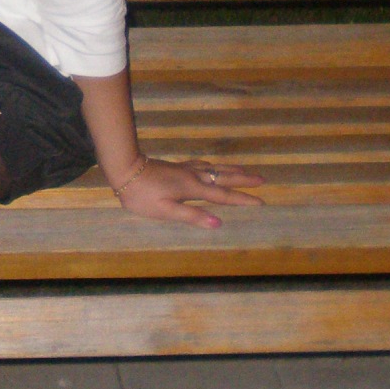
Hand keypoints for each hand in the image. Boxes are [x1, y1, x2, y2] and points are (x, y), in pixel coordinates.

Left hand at [113, 156, 263, 229]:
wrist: (125, 170)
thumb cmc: (142, 195)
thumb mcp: (166, 211)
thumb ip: (192, 215)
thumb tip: (218, 223)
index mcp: (193, 189)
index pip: (223, 196)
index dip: (243, 199)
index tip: (261, 202)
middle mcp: (194, 177)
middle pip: (224, 177)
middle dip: (244, 179)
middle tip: (263, 179)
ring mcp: (186, 169)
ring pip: (215, 168)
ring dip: (233, 170)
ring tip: (246, 170)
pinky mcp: (178, 166)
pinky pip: (204, 165)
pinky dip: (215, 166)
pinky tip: (213, 166)